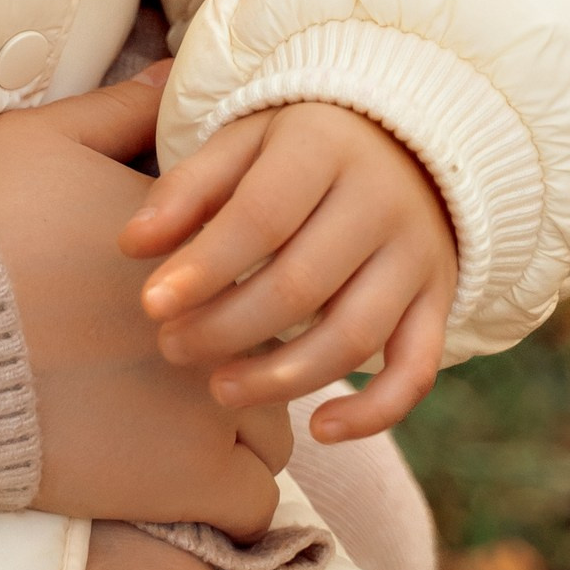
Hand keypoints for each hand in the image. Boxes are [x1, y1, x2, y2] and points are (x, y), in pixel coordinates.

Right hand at [0, 80, 290, 531]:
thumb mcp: (41, 140)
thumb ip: (121, 113)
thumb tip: (171, 80)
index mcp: (199, 245)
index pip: (260, 266)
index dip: (225, 284)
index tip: (176, 301)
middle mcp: (224, 321)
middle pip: (273, 349)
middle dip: (236, 358)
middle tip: (170, 367)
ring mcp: (209, 407)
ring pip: (271, 431)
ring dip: (236, 431)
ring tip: (170, 428)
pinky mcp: (181, 482)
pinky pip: (249, 506)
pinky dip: (224, 499)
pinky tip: (173, 480)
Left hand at [120, 97, 458, 440]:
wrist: (408, 140)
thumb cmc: (300, 147)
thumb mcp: (245, 140)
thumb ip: (188, 188)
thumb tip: (131, 246)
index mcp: (325, 147)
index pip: (262, 217)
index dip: (204, 266)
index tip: (151, 305)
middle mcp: (381, 201)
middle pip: (302, 284)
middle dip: (228, 327)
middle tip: (172, 349)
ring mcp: (418, 256)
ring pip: (355, 336)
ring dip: (283, 377)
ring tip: (218, 390)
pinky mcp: (438, 301)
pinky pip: (418, 369)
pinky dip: (375, 411)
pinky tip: (320, 430)